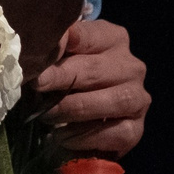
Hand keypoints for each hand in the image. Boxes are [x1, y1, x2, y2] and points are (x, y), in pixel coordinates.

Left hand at [41, 18, 148, 155]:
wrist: (79, 118)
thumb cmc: (65, 79)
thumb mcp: (57, 59)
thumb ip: (51, 50)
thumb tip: (36, 49)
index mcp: (112, 39)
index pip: (86, 36)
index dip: (59, 44)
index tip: (37, 54)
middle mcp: (131, 66)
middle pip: (95, 70)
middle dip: (61, 78)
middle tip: (36, 85)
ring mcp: (138, 98)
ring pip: (111, 101)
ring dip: (73, 109)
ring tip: (48, 115)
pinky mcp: (135, 130)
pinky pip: (114, 133)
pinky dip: (85, 136)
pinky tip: (64, 136)